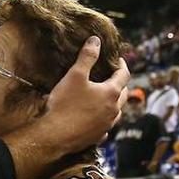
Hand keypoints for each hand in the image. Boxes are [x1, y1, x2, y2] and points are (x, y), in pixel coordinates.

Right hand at [39, 37, 129, 153]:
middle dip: (120, 84)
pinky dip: (104, 119)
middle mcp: (113, 110)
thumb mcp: (75, 75)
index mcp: (111, 93)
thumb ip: (87, 56)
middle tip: (113, 77)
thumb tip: (96, 40)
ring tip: (106, 97)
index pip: (124, 75)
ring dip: (114, 103)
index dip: (122, 65)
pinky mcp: (97, 137)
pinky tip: (97, 118)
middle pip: (123, 94)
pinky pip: (106, 126)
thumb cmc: (65, 104)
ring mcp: (106, 125)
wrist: (54, 136)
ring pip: (117, 112)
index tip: (118, 60)